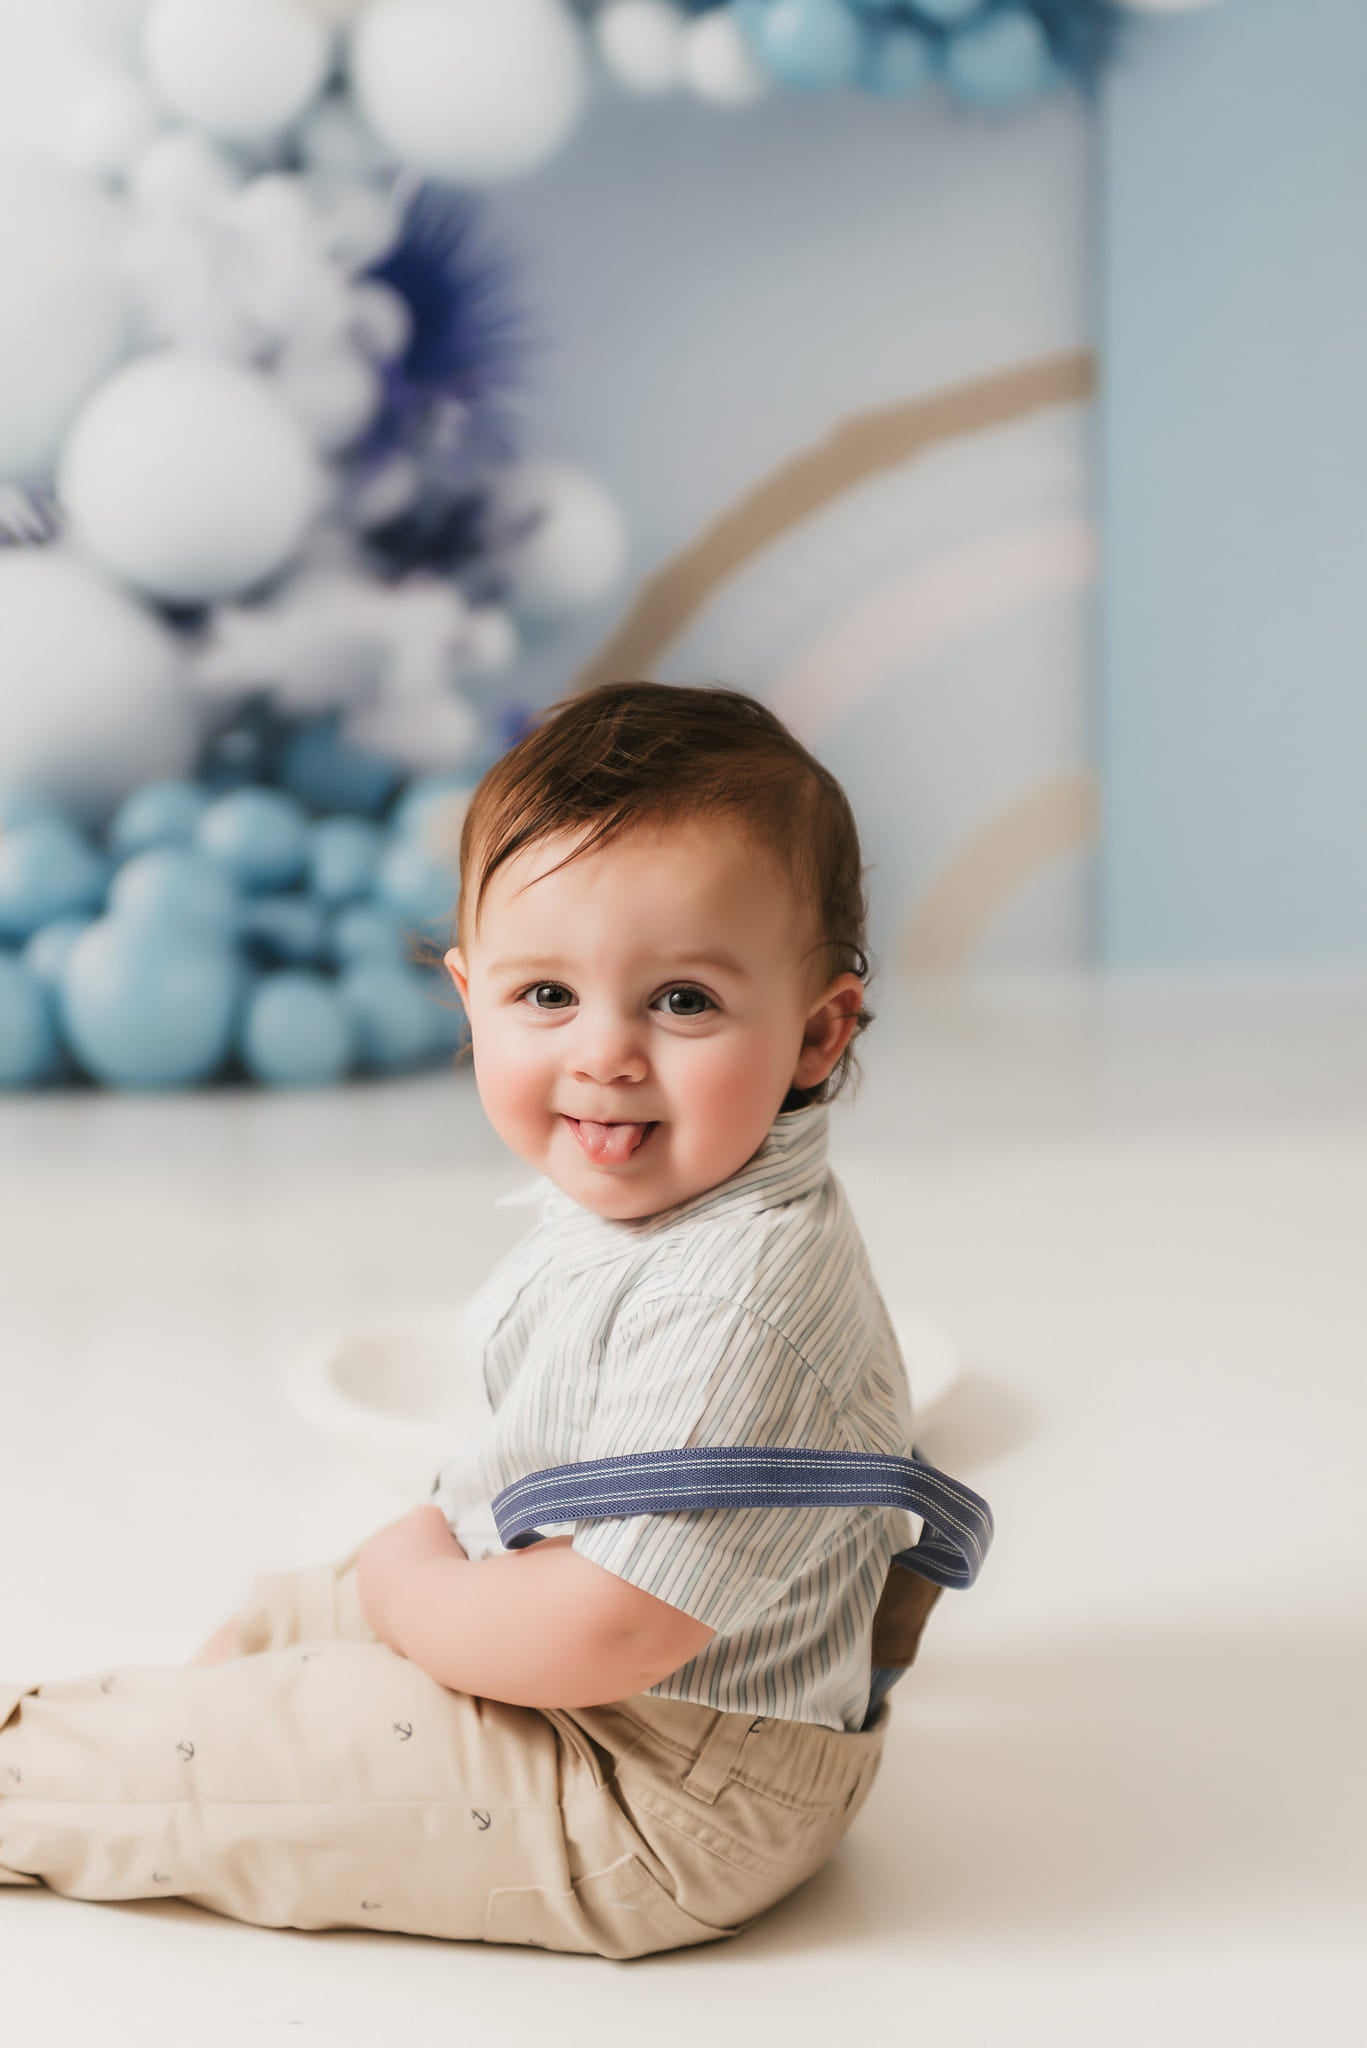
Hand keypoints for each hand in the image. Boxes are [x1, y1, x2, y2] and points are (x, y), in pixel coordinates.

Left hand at [356, 1505, 467, 1652]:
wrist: (440, 1609)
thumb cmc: (432, 1555)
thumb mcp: (429, 1516)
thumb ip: (423, 1516)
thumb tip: (427, 1527)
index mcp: (370, 1555)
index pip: (399, 1541)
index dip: (424, 1539)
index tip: (442, 1544)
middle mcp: (367, 1590)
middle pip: (402, 1573)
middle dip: (423, 1569)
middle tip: (449, 1566)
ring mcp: (381, 1621)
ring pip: (411, 1601)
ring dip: (429, 1595)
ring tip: (452, 1590)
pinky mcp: (399, 1645)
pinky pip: (422, 1624)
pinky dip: (435, 1618)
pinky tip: (450, 1611)